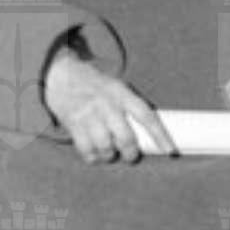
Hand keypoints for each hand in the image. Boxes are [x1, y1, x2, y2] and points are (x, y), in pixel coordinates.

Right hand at [41, 50, 173, 163]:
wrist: (60, 72)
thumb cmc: (93, 83)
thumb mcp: (115, 85)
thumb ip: (129, 104)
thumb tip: (147, 131)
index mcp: (120, 93)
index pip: (146, 115)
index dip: (160, 135)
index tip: (170, 151)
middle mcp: (105, 104)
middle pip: (125, 138)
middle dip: (131, 152)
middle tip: (131, 155)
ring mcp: (88, 114)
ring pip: (105, 146)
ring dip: (110, 155)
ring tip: (110, 154)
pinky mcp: (72, 123)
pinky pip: (86, 148)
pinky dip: (92, 156)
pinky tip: (94, 154)